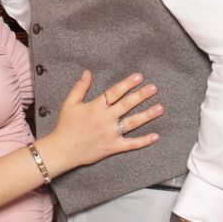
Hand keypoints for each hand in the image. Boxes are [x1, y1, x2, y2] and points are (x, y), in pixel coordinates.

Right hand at [38, 70, 162, 175]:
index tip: (139, 76)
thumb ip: (80, 87)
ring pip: (132, 123)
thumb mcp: (69, 103)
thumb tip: (88, 72)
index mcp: (95, 107)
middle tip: (154, 88)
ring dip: (147, 115)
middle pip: (127, 105)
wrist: (62, 150)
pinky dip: (144, 141)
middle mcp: (105, 119)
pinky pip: (131, 144)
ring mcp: (110, 134)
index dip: (127, 83)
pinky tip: (155, 135)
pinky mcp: (113, 147)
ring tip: (160, 107)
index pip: (114, 92)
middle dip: (141, 95)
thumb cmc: (65, 125)